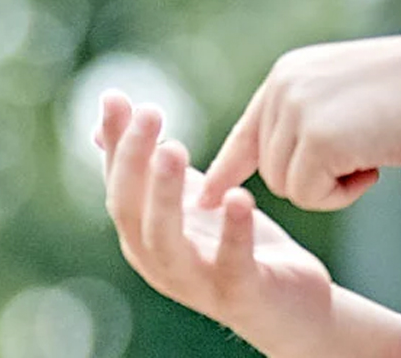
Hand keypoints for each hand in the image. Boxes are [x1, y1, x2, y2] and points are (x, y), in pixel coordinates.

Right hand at [98, 92, 335, 357]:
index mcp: (145, 234)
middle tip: (150, 113)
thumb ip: (153, 161)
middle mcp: (160, 260)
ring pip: (166, 243)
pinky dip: (232, 232)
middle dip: (135, 162)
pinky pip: (230, 264)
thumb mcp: (189, 195)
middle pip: (132, 213)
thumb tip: (110, 108)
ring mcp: (197, 281)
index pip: (119, 185)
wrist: (290, 302)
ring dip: (166, 196)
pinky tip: (238, 196)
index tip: (116, 98)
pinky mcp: (241, 292)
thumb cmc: (231, 243)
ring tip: (173, 150)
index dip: (116, 143)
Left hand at [200, 35, 400, 210]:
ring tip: (370, 149)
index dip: (230, 167)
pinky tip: (373, 161)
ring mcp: (295, 110)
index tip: (206, 196)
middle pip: (271, 169)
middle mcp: (283, 85)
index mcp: (290, 72)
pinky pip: (309, 197)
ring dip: (330, 186)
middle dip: (315, 177)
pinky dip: (342, 194)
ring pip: (287, 187)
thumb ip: (311, 115)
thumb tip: (284, 158)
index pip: (249, 129)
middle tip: (363, 150)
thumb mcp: (347, 95)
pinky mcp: (313, 138)